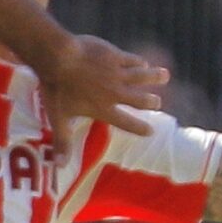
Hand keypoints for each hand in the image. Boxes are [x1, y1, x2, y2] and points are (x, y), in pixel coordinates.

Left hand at [42, 34, 173, 135]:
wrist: (59, 57)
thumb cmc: (56, 89)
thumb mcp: (58, 118)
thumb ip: (63, 142)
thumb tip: (60, 167)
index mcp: (103, 109)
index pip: (126, 122)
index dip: (140, 128)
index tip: (151, 131)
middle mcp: (115, 93)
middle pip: (140, 99)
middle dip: (151, 101)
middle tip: (157, 102)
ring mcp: (117, 73)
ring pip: (143, 76)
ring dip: (155, 77)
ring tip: (165, 76)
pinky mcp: (115, 56)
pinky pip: (133, 60)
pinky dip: (140, 63)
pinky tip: (143, 63)